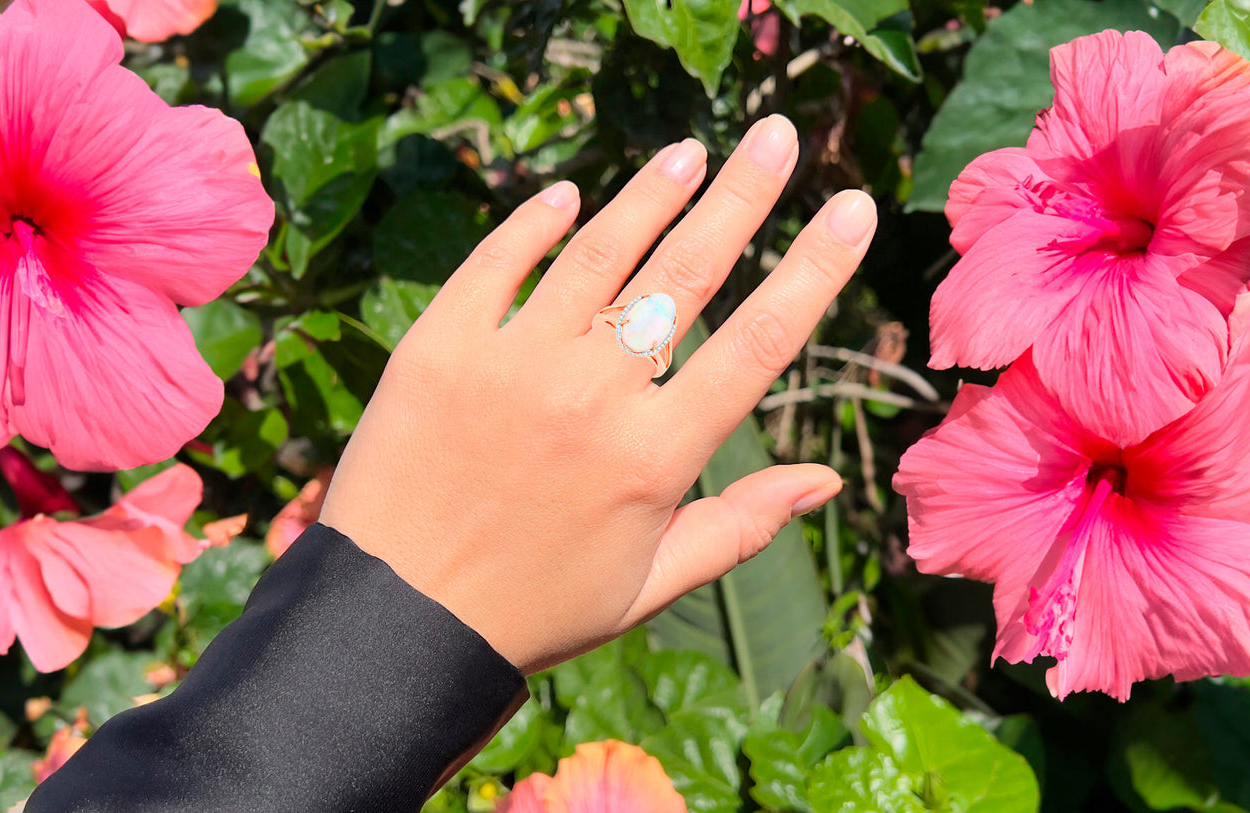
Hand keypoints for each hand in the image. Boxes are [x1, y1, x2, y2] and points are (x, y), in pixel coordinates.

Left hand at [319, 115, 876, 673]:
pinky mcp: (438, 348)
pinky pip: (496, 265)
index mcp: (654, 457)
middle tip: (778, 136)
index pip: (757, 343)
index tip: (852, 207)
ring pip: (599, 255)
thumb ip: (740, 525)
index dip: (812, 268)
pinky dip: (534, 225)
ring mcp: (510, 364)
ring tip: (692, 151)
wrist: (396, 620)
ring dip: (650, 194)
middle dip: (743, 196)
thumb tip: (825, 481)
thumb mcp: (650, 584)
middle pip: (686, 275)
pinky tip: (568, 194)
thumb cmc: (535, 609)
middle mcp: (590, 397)